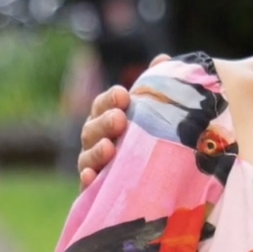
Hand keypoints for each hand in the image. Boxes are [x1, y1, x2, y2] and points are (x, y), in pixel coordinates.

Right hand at [76, 53, 170, 189]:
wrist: (165, 184)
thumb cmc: (158, 140)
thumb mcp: (161, 113)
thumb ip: (159, 87)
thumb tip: (162, 59)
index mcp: (110, 119)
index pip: (103, 105)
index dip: (110, 99)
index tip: (125, 95)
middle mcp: (99, 142)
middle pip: (92, 129)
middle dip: (104, 122)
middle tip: (120, 119)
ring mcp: (97, 167)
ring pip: (87, 157)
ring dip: (96, 150)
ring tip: (110, 147)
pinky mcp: (99, 192)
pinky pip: (88, 187)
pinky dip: (88, 179)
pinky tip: (92, 176)